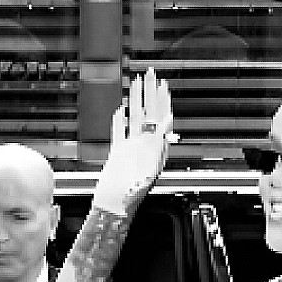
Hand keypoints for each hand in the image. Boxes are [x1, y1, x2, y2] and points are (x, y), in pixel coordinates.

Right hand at [91, 67, 175, 216]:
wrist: (114, 207)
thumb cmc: (132, 195)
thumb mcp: (150, 167)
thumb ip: (159, 144)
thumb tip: (167, 123)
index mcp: (155, 150)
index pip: (161, 119)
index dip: (162, 101)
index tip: (163, 84)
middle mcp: (145, 147)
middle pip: (148, 113)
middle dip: (150, 93)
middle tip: (150, 73)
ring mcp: (131, 149)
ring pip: (133, 119)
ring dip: (135, 100)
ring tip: (136, 83)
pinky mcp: (117, 153)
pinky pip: (118, 132)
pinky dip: (119, 120)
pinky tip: (120, 110)